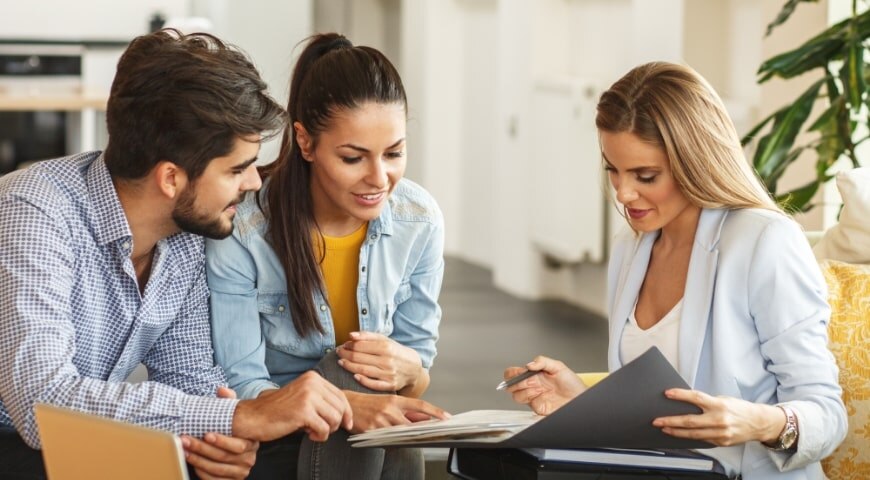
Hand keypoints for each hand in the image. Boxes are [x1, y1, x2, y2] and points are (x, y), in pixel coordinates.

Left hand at [182, 386, 256, 479]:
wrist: (238, 451)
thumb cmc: (233, 431)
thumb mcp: (234, 416)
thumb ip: (229, 402)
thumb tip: (221, 390)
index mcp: (251, 443)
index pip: (237, 445)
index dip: (221, 441)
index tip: (205, 434)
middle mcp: (248, 459)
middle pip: (223, 457)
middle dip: (201, 448)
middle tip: (186, 440)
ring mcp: (240, 472)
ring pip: (216, 469)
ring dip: (198, 460)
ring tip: (184, 450)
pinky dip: (202, 472)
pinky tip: (192, 463)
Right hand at [232, 370, 352, 441]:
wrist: (254, 416)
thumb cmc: (279, 410)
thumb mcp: (303, 396)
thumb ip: (321, 399)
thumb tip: (346, 413)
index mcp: (313, 377)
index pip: (340, 395)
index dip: (347, 412)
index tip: (347, 424)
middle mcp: (312, 383)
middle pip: (341, 407)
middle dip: (336, 423)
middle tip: (322, 429)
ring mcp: (308, 396)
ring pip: (335, 418)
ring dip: (327, 430)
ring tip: (313, 430)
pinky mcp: (303, 411)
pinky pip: (324, 429)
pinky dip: (319, 436)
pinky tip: (308, 434)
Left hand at [337, 332, 423, 392]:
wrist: (413, 368)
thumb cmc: (395, 352)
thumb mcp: (385, 340)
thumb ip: (367, 336)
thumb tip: (351, 335)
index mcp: (386, 347)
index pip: (360, 345)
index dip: (348, 345)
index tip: (343, 345)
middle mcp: (388, 360)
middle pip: (359, 358)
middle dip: (345, 354)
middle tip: (338, 353)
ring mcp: (389, 374)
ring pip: (363, 370)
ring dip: (349, 366)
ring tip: (341, 362)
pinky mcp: (390, 385)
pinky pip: (373, 384)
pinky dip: (362, 380)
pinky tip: (354, 376)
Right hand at [344, 390, 449, 433]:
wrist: (347, 404)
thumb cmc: (370, 403)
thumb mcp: (390, 403)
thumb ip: (408, 411)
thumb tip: (426, 418)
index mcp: (395, 400)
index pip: (420, 405)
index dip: (435, 411)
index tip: (447, 417)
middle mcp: (390, 409)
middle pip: (412, 425)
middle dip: (421, 431)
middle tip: (431, 435)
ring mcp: (380, 421)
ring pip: (400, 434)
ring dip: (405, 438)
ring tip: (407, 438)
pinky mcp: (371, 431)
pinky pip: (387, 442)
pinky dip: (391, 443)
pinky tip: (390, 441)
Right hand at [505, 356, 585, 414]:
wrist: (580, 397)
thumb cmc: (572, 383)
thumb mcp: (558, 366)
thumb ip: (542, 361)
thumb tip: (529, 364)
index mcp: (533, 375)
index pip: (513, 373)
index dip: (512, 374)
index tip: (518, 372)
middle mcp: (531, 386)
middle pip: (511, 386)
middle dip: (516, 383)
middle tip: (526, 381)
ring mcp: (534, 397)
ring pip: (517, 396)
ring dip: (525, 391)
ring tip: (536, 388)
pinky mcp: (538, 407)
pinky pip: (529, 405)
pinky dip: (532, 399)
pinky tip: (541, 395)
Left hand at [652, 389, 785, 446]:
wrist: (759, 423)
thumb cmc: (739, 409)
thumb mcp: (723, 400)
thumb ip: (706, 402)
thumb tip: (686, 403)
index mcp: (719, 405)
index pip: (696, 398)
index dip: (680, 395)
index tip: (667, 393)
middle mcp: (719, 419)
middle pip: (690, 421)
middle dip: (671, 421)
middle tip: (657, 420)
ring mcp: (720, 433)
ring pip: (693, 434)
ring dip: (676, 432)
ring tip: (664, 428)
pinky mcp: (721, 443)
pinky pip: (701, 440)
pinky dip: (689, 437)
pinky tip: (680, 435)